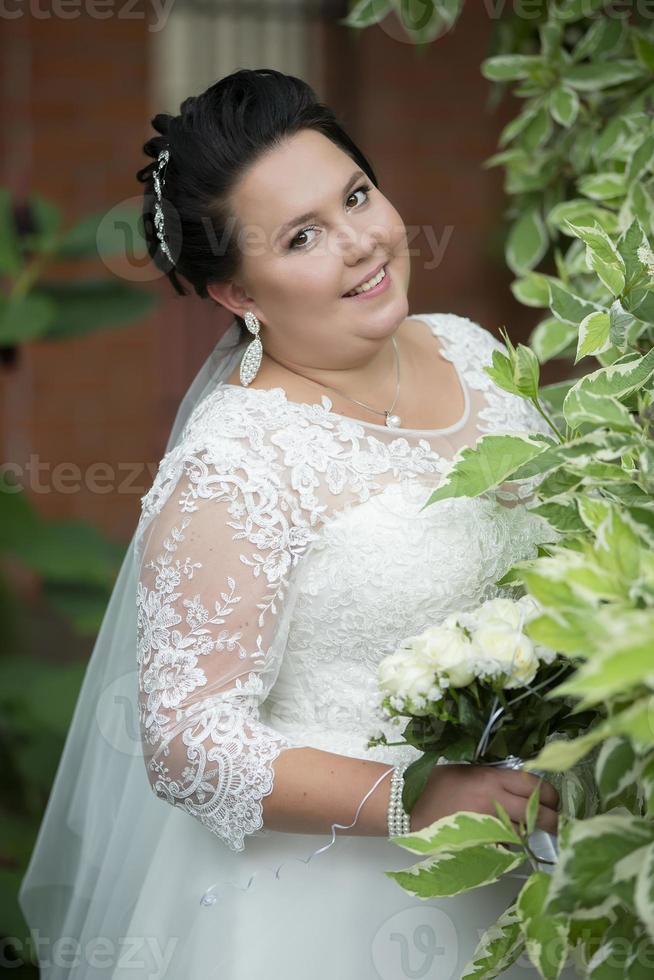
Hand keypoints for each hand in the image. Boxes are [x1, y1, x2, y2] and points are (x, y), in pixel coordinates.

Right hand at [410, 763, 559, 834]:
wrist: (407, 806)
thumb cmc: (437, 784)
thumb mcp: (470, 772)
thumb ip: (498, 781)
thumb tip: (528, 792)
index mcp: (492, 778)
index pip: (536, 786)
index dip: (551, 796)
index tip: (554, 802)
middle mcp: (494, 801)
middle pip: (540, 815)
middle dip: (553, 822)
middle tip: (555, 825)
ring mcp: (488, 827)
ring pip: (523, 834)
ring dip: (526, 834)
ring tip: (517, 830)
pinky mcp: (480, 847)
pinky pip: (504, 848)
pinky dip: (505, 845)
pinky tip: (494, 839)